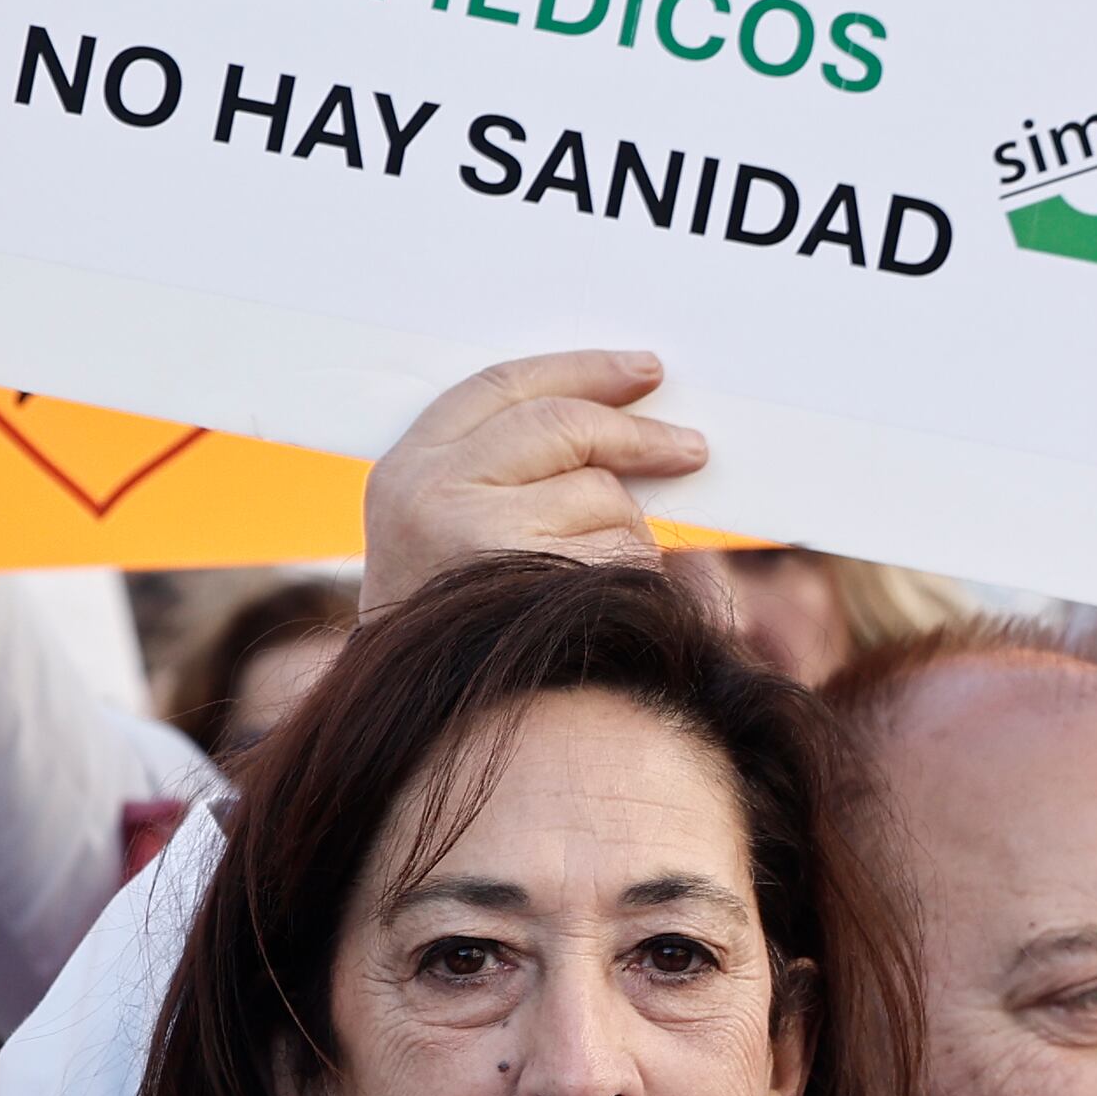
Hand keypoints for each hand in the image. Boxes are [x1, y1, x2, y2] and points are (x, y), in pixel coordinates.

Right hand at [361, 351, 709, 611]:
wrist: (433, 725)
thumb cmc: (454, 627)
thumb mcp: (442, 534)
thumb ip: (505, 472)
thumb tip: (631, 432)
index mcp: (404, 470)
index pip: (501, 388)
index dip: (580, 370)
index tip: (642, 371)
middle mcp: (432, 493)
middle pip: (562, 426)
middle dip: (637, 434)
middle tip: (692, 447)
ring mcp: (480, 535)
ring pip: (601, 492)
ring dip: (623, 530)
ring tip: (588, 580)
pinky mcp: (536, 580)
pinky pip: (621, 551)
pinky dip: (630, 573)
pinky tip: (598, 608)